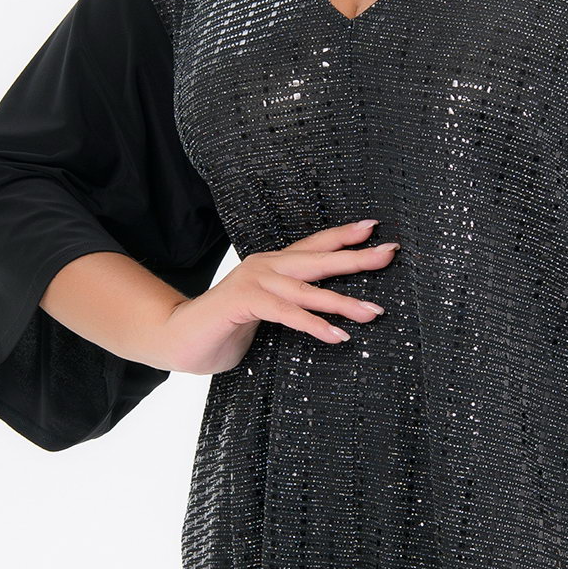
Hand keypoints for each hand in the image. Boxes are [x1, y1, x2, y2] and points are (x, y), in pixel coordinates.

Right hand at [155, 218, 398, 375]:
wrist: (178, 339)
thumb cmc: (224, 329)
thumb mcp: (267, 313)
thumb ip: (292, 307)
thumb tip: (332, 315)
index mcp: (273, 266)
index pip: (314, 246)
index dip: (344, 236)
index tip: (375, 228)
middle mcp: (266, 266)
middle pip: (319, 258)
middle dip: (357, 257)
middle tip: (389, 253)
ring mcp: (255, 280)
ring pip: (308, 289)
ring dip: (344, 302)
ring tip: (373, 312)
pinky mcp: (244, 301)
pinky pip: (287, 313)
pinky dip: (314, 324)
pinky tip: (337, 335)